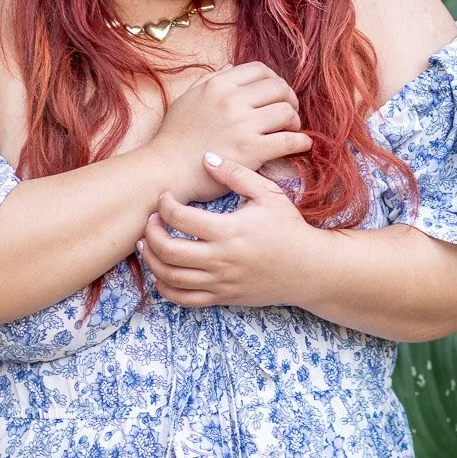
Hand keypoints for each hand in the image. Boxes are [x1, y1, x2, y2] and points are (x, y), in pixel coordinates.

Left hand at [137, 156, 323, 308]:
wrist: (308, 268)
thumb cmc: (288, 227)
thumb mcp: (268, 193)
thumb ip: (236, 175)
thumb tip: (207, 158)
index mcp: (229, 231)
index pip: (180, 218)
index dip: (164, 205)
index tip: (165, 197)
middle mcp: (220, 260)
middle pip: (168, 250)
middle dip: (151, 234)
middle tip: (151, 221)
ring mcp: (220, 282)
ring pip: (170, 277)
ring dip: (152, 260)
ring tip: (148, 244)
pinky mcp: (222, 297)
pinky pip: (183, 299)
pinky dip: (165, 287)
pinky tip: (162, 272)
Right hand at [150, 61, 310, 201]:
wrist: (165, 170)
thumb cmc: (173, 136)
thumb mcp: (187, 98)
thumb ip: (210, 79)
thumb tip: (230, 66)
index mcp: (219, 85)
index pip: (260, 70)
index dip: (274, 80)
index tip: (276, 93)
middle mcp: (233, 101)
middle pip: (279, 88)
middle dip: (289, 98)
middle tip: (289, 110)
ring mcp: (243, 126)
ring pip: (286, 112)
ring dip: (295, 119)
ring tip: (292, 128)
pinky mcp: (251, 151)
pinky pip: (288, 141)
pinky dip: (301, 141)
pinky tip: (303, 144)